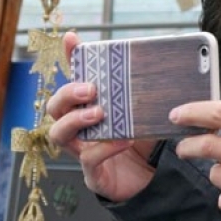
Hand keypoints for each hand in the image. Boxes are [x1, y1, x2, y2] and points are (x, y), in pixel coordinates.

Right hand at [46, 31, 157, 201]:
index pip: (75, 79)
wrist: (154, 181)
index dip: (70, 59)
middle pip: (55, 107)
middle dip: (68, 93)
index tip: (72, 38)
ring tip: (98, 113)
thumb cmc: (147, 144)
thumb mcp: (147, 112)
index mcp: (91, 108)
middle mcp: (80, 128)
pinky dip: (104, 148)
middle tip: (91, 89)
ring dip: (75, 120)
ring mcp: (82, 151)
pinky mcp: (94, 174)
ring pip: (58, 134)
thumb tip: (166, 62)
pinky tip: (123, 140)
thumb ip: (147, 92)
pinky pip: (88, 160)